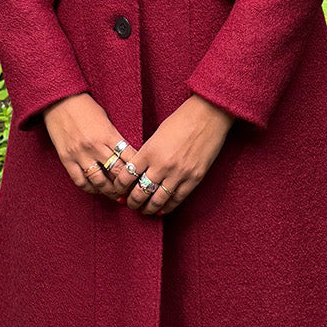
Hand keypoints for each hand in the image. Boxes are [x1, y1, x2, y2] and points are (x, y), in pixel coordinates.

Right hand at [42, 93, 134, 203]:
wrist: (60, 100)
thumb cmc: (85, 107)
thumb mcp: (106, 120)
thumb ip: (115, 138)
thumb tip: (126, 156)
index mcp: (108, 134)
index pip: (129, 158)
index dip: (137, 171)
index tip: (142, 178)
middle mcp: (95, 146)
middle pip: (116, 173)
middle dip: (126, 185)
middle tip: (132, 192)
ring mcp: (80, 154)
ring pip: (99, 181)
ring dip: (110, 191)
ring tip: (117, 195)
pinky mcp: (67, 159)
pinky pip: (80, 180)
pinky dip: (90, 188)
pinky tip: (96, 189)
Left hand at [108, 95, 235, 215]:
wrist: (207, 116)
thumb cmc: (181, 121)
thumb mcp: (157, 135)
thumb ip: (148, 153)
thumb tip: (139, 170)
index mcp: (149, 152)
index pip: (127, 176)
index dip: (120, 186)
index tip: (119, 190)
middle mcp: (161, 165)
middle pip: (140, 192)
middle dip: (132, 201)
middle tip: (130, 204)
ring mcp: (178, 174)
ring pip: (158, 200)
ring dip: (148, 208)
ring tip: (144, 210)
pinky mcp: (194, 179)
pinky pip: (177, 199)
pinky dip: (167, 207)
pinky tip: (161, 209)